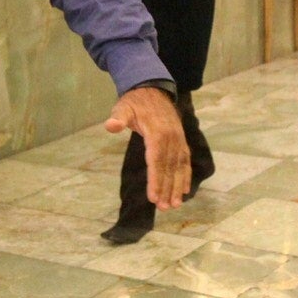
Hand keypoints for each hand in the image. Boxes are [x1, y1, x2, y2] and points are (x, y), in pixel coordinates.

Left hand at [105, 86, 189, 207]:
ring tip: (175, 205)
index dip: (155, 180)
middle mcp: (171, 138)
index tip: (153, 197)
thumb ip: (118, 117)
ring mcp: (178, 140)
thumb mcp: (123, 107)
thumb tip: (111, 125)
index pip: (156, 160)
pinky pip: (185, 161)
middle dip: (167, 188)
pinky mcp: (181, 141)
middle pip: (169, 167)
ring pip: (179, 167)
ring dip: (177, 186)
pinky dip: (186, 176)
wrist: (153, 89)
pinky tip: (185, 191)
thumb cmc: (135, 102)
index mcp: (157, 132)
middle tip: (164, 208)